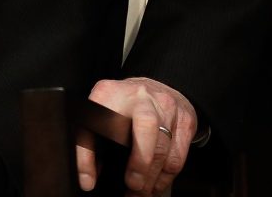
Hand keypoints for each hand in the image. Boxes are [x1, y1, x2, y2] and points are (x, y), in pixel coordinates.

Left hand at [77, 76, 196, 195]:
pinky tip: (155, 183)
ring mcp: (166, 107)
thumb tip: (88, 176)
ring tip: (140, 191)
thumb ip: (94, 137)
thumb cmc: (125, 104)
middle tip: (132, 184)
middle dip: (139, 162)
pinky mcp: (184, 120)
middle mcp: (140, 96)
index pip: (96, 122)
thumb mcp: (104, 110)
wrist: (158, 86)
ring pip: (163, 147)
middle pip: (145, 126)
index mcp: (110, 92)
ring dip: (151, 177)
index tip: (87, 180)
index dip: (88, 155)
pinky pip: (177, 156)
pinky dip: (165, 176)